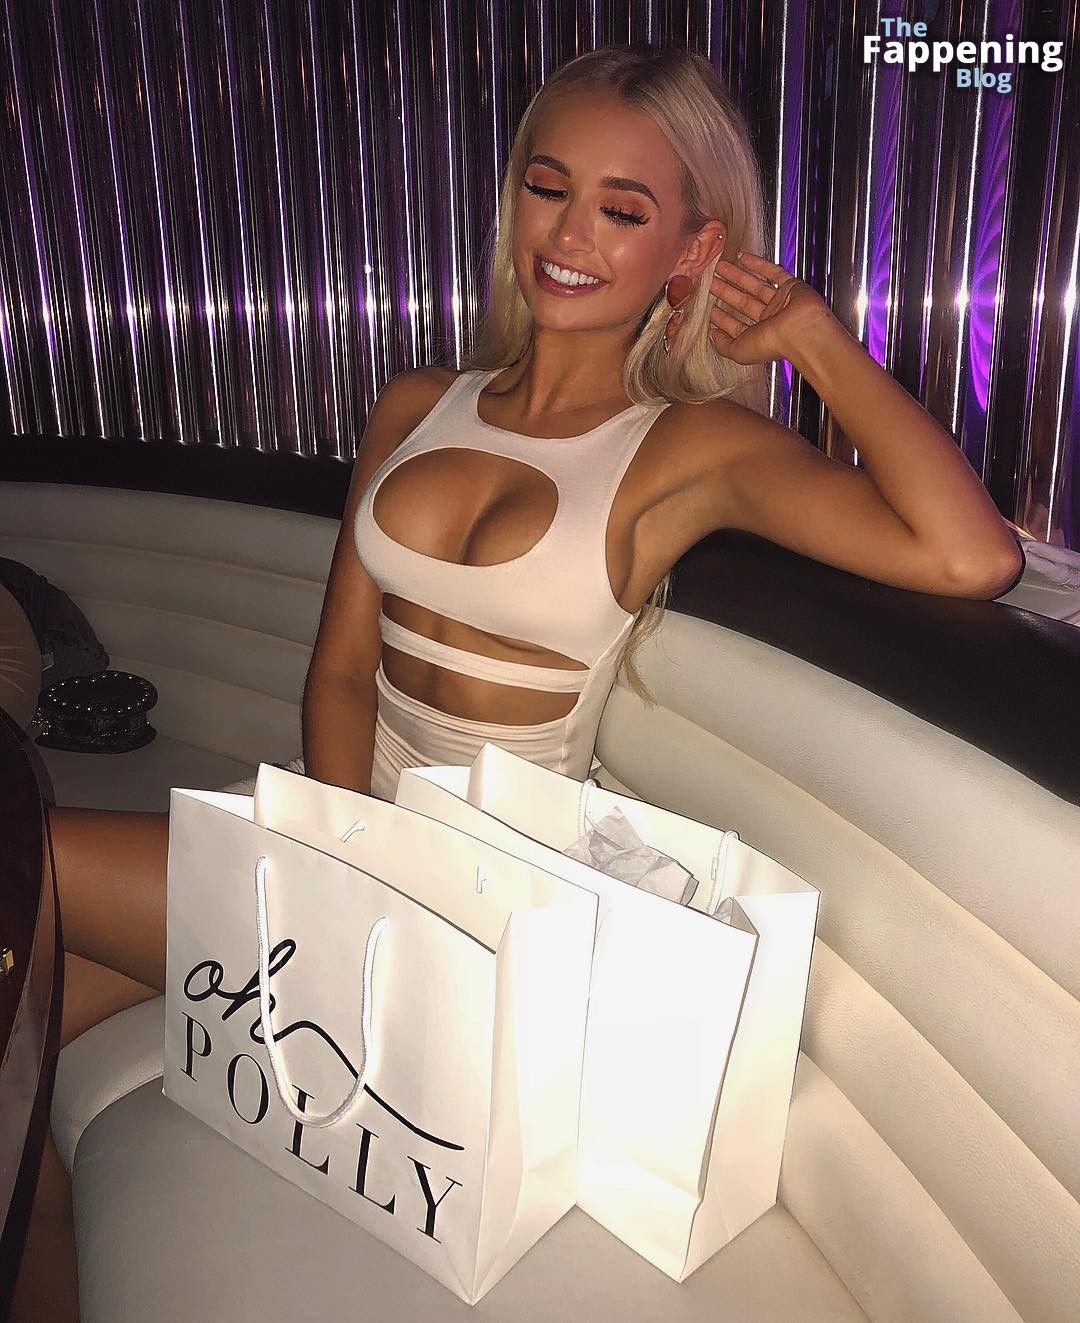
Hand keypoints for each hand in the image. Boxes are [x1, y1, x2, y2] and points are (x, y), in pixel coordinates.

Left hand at [704, 251, 835, 366]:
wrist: (800, 331)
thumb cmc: (772, 344)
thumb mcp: (738, 351)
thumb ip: (723, 345)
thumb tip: (713, 337)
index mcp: (759, 336)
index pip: (738, 326)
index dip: (723, 319)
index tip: (712, 311)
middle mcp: (770, 320)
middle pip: (744, 303)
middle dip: (727, 293)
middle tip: (713, 283)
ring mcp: (780, 302)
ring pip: (755, 286)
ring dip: (738, 276)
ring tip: (721, 268)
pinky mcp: (791, 286)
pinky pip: (773, 272)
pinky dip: (758, 264)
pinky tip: (743, 258)